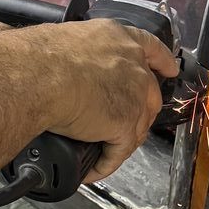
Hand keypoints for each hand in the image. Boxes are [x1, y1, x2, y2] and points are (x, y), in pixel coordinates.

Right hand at [32, 20, 179, 180]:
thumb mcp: (67, 40)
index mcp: (117, 38)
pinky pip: (118, 152)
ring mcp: (133, 96)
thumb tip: (57, 63)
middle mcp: (133, 65)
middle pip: (149, 93)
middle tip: (126, 121)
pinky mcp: (124, 124)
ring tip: (104, 150)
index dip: (162, 60)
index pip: (150, 47)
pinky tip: (92, 169)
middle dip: (142, 110)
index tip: (169, 69)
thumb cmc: (39, 56)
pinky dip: (104, 164)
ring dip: (123, 140)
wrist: (38, 76)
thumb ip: (78, 52)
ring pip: (138, 125)